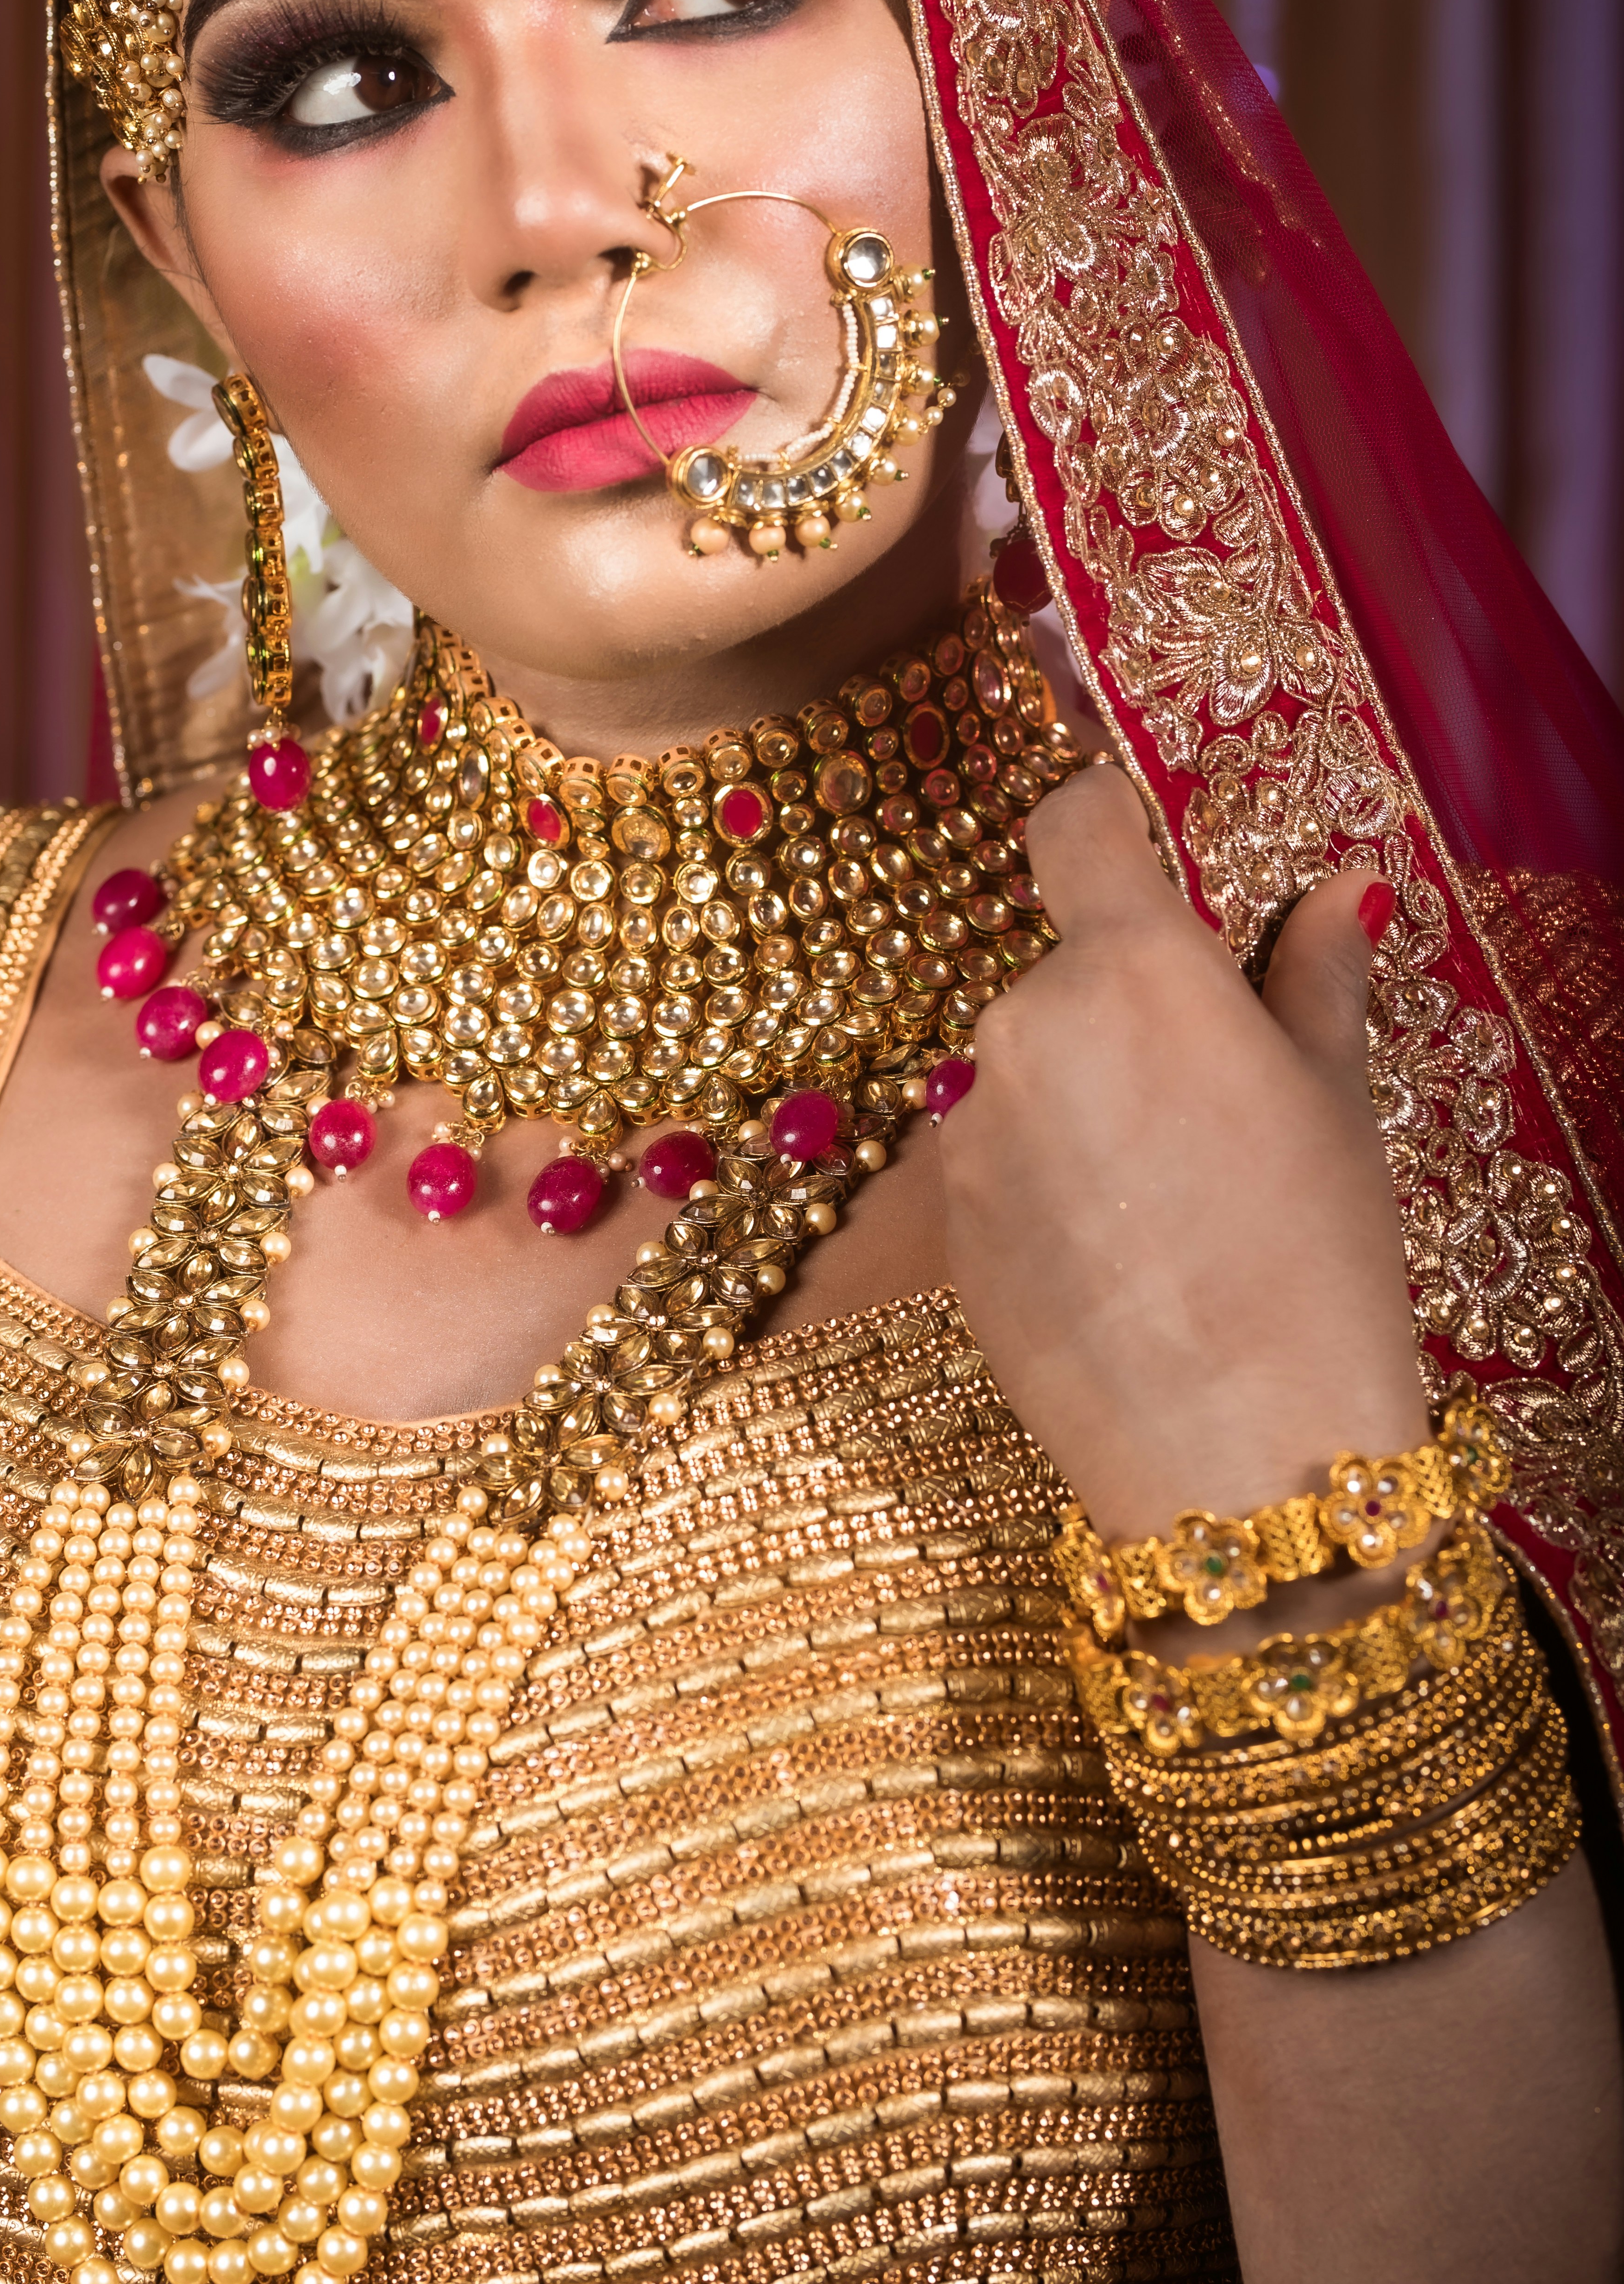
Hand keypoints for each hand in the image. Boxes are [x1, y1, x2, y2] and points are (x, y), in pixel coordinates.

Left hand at [941, 766, 1427, 1549]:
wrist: (1241, 1461)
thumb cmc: (1314, 1270)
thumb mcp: (1335, 1104)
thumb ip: (1314, 976)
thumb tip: (1338, 891)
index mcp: (1129, 971)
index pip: (1073, 826)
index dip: (1103, 822)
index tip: (1135, 842)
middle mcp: (1022, 1030)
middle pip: (1059, 968)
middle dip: (1122, 1006)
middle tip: (1208, 1092)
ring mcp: (969, 1129)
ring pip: (1027, 1068)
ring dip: (1082, 1095)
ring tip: (1174, 1192)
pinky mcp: (945, 1219)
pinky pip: (997, 1154)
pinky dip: (1049, 1172)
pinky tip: (1124, 1247)